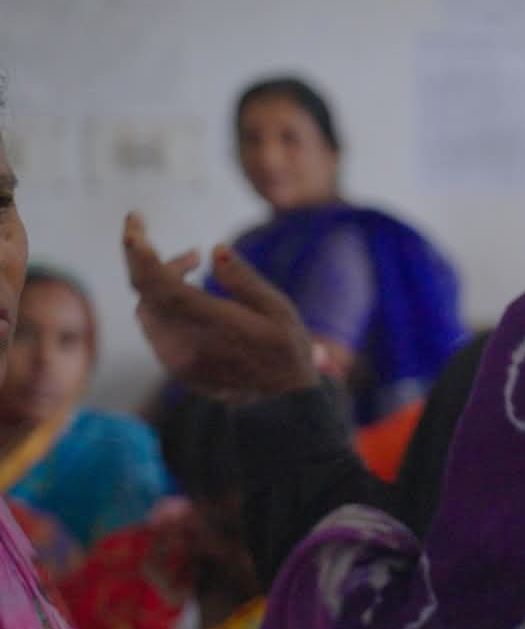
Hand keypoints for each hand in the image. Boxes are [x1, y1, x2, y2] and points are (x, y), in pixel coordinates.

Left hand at [122, 212, 321, 402]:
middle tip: (193, 254)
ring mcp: (174, 356)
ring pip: (146, 307)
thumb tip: (216, 249)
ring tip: (197, 273)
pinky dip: (164, 304)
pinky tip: (194, 302)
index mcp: (208, 321)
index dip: (138, 250)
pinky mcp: (174, 366)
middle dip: (156, 260)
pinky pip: (154, 325)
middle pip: (145, 289)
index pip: (155, 281)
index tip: (135, 222)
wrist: (280, 405)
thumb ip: (243, 279)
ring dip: (162, 283)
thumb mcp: (278, 310)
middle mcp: (182, 340)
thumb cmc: (285, 353)